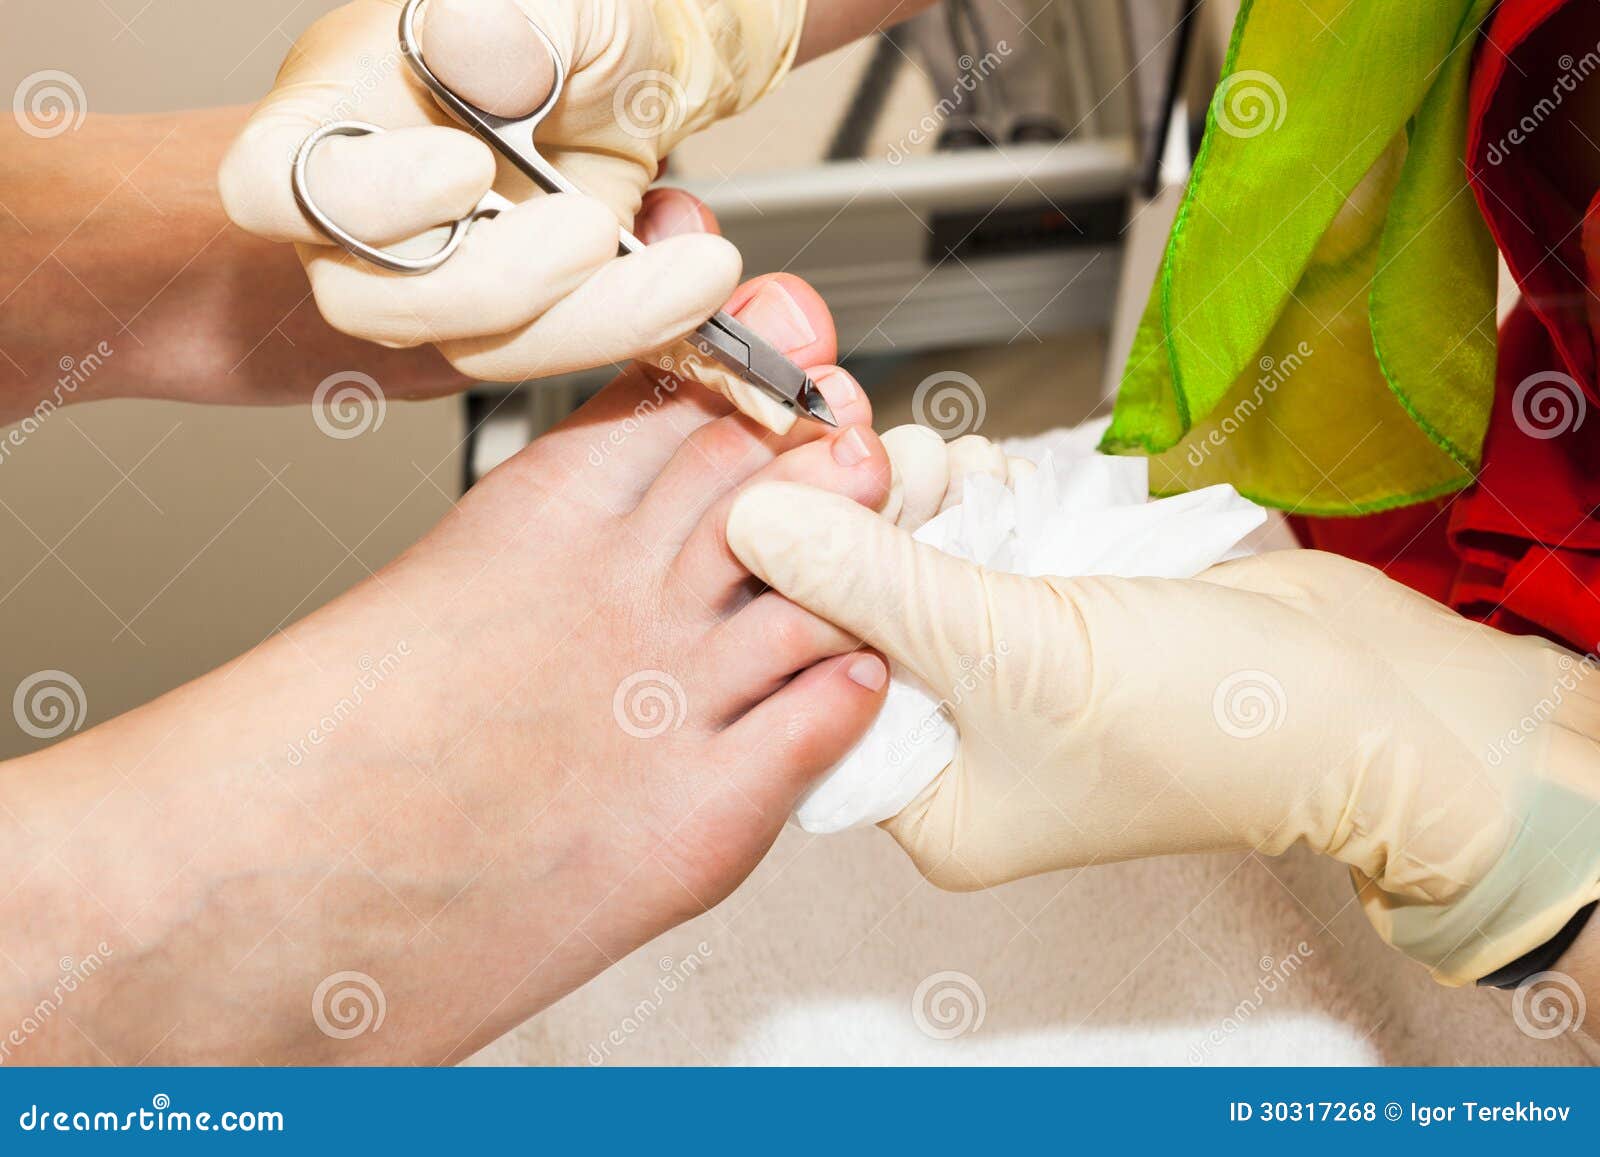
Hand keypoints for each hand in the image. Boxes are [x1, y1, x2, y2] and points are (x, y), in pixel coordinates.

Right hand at [0, 273, 891, 1062]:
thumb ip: (537, 536)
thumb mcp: (433, 585)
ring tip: (884, 537)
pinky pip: (820, 724)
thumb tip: (621, 490)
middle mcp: (618, 593)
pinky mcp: (698, 816)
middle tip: (861, 444)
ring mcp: (667, 700)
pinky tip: (853, 671)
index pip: (688, 409)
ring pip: (818, 587)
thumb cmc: (322, 750)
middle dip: (825, 453)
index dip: (762, 376)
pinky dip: (849, 688)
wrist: (263, 884)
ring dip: (861, 559)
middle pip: (768, 481)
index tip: (805, 356)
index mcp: (539, 516)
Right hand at [218, 0, 805, 422]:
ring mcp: (449, 278)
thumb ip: (511, 18)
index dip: (364, 202)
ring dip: (595, 320)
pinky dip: (642, 321)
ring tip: (691, 264)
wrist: (643, 63)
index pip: (272, 189)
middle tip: (592, 226)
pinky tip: (689, 268)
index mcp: (334, 116)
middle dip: (499, 284)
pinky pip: (562, 352)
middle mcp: (376, 216)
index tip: (466, 168)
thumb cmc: (568, 24)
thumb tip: (472, 43)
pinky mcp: (527, 319)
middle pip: (376, 303)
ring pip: (481, 349)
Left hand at [725, 451, 1599, 985]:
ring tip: (952, 472)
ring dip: (920, 496)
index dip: (789, 583)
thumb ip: (873, 581)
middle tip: (872, 454)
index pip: (804, 683)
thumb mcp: (1013, 650)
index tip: (783, 490)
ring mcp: (997, 670)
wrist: (1362, 696)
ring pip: (907, 558)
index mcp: (928, 802)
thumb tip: (752, 520)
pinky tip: (993, 482)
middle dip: (860, 521)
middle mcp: (951, 742)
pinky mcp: (1041, 608)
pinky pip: (968, 538)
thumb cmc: (1208, 721)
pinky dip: (975, 496)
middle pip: (850, 611)